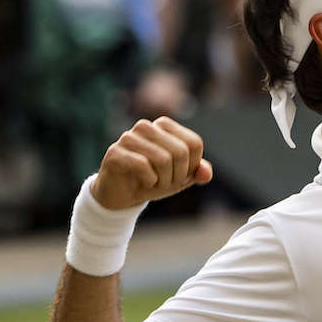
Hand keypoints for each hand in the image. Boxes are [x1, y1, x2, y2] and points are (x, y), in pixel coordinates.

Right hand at [91, 118, 213, 209]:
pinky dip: (150, 181)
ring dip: (164, 180)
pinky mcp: (114, 152)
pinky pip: (143, 166)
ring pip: (163, 159)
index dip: (192, 166)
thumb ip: (197, 172)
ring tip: (155, 183)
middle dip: (178, 175)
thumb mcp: (181, 177)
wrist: (122, 195)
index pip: (194, 143)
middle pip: (180, 151)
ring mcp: (128, 137)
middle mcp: (146, 126)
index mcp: (164, 125)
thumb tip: (207, 173)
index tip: (179, 175)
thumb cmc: (154, 180)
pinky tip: (144, 182)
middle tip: (166, 183)